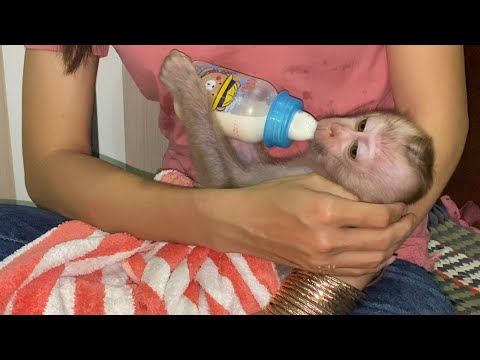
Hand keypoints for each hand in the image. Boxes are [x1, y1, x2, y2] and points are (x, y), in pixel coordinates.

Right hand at [193, 173, 415, 277]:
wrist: (244, 223)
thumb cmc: (272, 195)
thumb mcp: (308, 180)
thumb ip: (342, 191)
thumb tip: (366, 203)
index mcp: (326, 211)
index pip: (377, 216)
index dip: (396, 210)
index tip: (402, 203)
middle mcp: (328, 240)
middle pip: (381, 241)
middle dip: (402, 229)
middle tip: (409, 218)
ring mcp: (323, 260)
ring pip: (373, 260)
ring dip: (392, 247)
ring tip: (398, 233)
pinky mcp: (317, 270)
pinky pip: (356, 271)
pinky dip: (375, 263)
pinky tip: (382, 253)